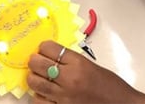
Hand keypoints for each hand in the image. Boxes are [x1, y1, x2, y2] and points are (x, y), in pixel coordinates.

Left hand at [28, 41, 144, 103]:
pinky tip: (43, 94)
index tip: (43, 49)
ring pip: (35, 82)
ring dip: (33, 78)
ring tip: (37, 77)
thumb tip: (52, 57)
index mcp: (78, 63)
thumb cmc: (111, 87)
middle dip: (34, 61)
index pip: (49, 48)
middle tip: (35, 61)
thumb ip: (71, 61)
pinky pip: (40, 102)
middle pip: (38, 63)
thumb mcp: (91, 66)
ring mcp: (64, 97)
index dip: (43, 47)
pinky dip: (38, 97)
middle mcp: (70, 79)